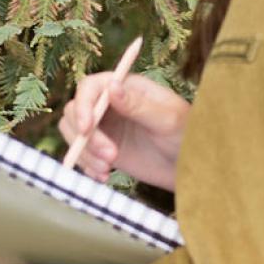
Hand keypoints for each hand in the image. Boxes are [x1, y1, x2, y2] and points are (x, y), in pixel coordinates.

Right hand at [60, 73, 189, 190]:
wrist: (189, 166)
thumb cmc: (186, 134)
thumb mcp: (168, 119)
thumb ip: (139, 105)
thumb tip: (112, 87)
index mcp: (124, 86)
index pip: (90, 87)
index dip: (83, 105)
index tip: (87, 128)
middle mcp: (109, 103)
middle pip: (75, 110)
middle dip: (87, 136)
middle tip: (111, 157)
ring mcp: (104, 126)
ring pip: (73, 132)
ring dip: (84, 152)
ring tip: (108, 168)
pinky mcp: (102, 149)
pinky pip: (81, 154)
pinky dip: (86, 166)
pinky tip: (104, 176)